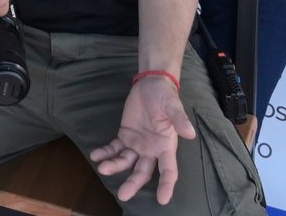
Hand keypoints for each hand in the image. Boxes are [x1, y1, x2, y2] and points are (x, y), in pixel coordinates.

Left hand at [88, 76, 195, 203]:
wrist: (150, 85)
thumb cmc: (165, 96)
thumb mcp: (173, 106)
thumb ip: (179, 120)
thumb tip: (190, 134)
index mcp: (166, 146)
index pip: (168, 170)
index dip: (166, 185)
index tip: (162, 200)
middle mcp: (152, 150)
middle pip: (143, 171)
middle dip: (133, 183)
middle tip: (123, 195)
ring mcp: (137, 144)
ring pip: (126, 162)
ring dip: (115, 166)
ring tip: (103, 168)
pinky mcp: (125, 136)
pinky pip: (114, 148)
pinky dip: (105, 153)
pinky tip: (96, 155)